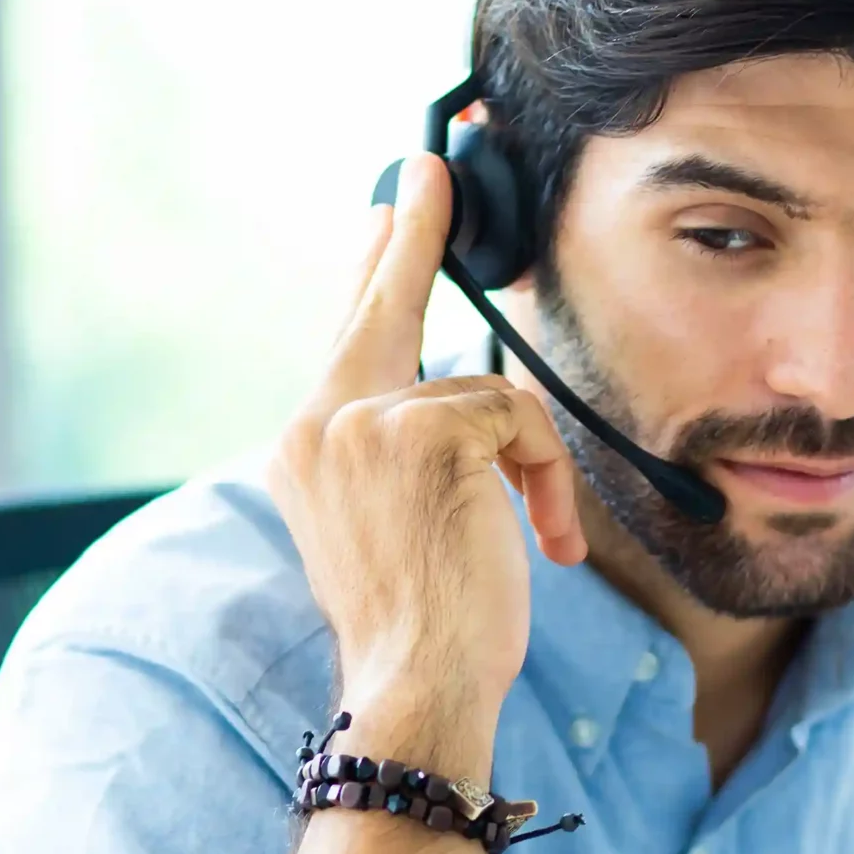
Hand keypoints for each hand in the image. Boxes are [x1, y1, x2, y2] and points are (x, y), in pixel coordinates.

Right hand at [267, 153, 587, 725]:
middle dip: (412, 235)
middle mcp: (319, 423)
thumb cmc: (424, 628)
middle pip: (383, 306)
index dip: (375, 268)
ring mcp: (362, 421)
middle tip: (429, 166)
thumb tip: (460, 392)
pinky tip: (541, 539)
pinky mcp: (421, 428)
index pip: (349, 335)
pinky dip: (545, 476)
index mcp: (308, 448)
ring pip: (486, 394)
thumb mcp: (400, 525)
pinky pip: (517, 417)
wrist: (416, 686)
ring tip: (533, 538)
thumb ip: (406, 452)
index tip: (389, 208)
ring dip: (530, 465)